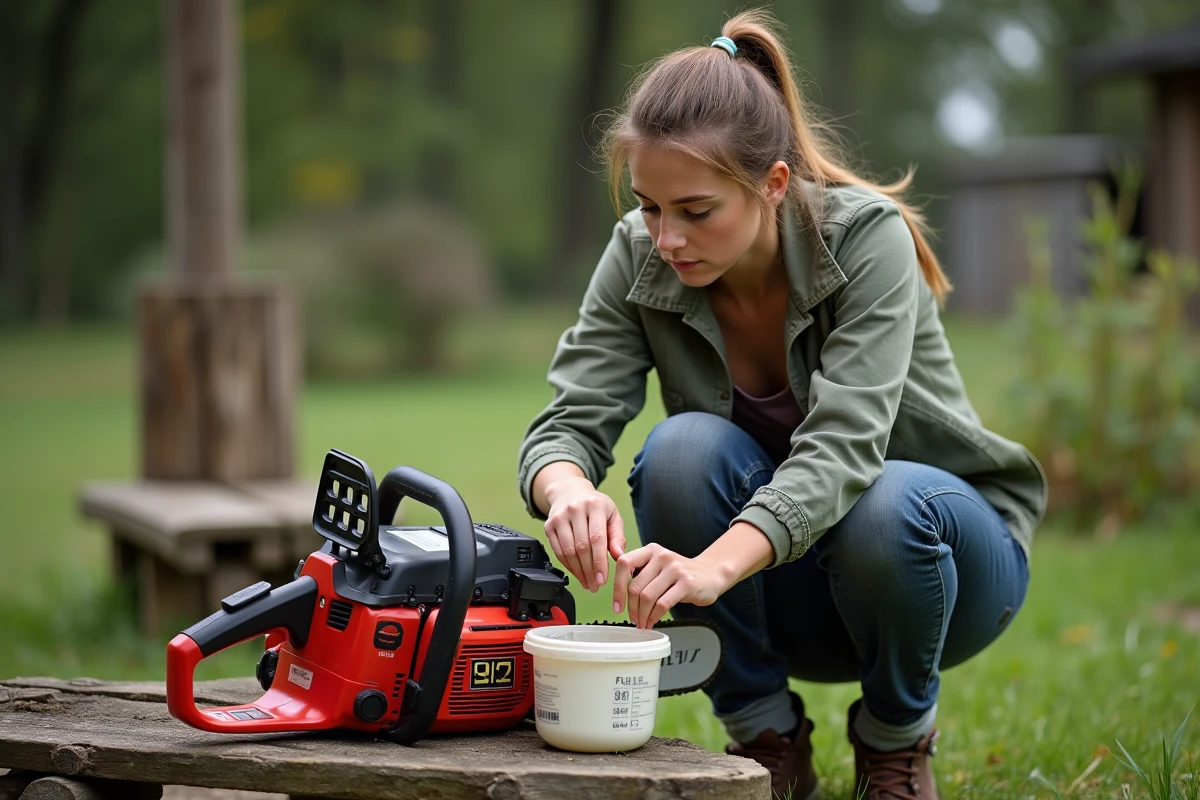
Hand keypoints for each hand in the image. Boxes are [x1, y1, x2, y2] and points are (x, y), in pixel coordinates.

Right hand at [543, 476, 626, 592]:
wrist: (570, 492)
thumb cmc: (595, 506)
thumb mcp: (612, 515)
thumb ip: (618, 536)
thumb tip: (619, 556)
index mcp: (595, 506)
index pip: (597, 538)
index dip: (599, 561)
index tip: (602, 579)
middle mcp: (575, 509)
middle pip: (581, 547)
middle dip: (589, 571)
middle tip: (595, 585)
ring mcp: (559, 517)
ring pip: (568, 551)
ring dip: (578, 572)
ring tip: (587, 583)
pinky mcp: (548, 525)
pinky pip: (557, 551)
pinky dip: (567, 566)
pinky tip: (576, 573)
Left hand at [611, 543, 730, 628]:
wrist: (712, 573)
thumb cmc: (680, 574)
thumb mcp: (658, 566)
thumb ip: (639, 572)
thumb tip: (617, 590)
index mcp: (650, 550)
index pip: (624, 564)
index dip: (617, 587)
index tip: (616, 605)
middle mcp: (662, 556)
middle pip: (635, 586)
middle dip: (631, 608)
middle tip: (633, 619)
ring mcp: (675, 569)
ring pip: (647, 597)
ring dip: (642, 615)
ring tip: (642, 623)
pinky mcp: (687, 583)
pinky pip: (663, 604)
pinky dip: (654, 617)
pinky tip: (653, 621)